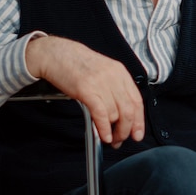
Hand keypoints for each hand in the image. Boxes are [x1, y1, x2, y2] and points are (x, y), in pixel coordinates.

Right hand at [26, 36, 144, 146]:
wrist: (56, 54)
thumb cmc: (77, 63)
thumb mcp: (103, 71)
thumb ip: (115, 89)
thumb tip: (122, 114)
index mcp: (120, 72)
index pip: (137, 100)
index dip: (139, 121)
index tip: (137, 133)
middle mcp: (113, 76)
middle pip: (128, 110)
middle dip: (126, 130)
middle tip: (120, 139)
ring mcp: (100, 83)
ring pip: (115, 114)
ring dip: (113, 131)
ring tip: (109, 138)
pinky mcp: (86, 89)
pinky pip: (101, 113)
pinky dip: (104, 128)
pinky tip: (104, 135)